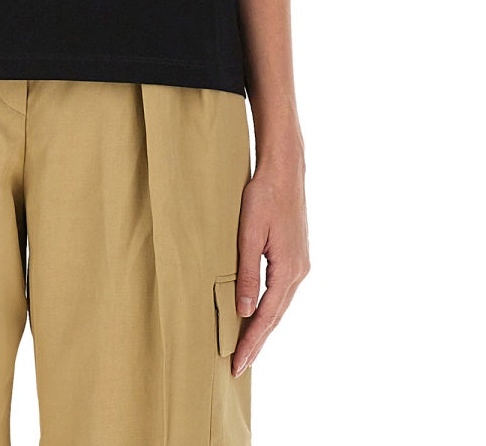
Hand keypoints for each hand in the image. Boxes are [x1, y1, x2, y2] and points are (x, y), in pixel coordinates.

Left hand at [231, 154, 310, 376]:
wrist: (284, 171)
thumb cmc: (264, 197)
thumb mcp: (249, 234)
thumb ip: (247, 274)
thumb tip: (243, 312)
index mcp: (288, 270)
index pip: (266, 316)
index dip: (251, 342)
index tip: (237, 364)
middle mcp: (299, 272)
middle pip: (276, 316)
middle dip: (257, 342)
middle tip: (239, 367)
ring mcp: (300, 264)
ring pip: (280, 305)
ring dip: (264, 326)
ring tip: (247, 347)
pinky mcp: (296, 256)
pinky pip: (282, 291)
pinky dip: (270, 308)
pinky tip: (260, 313)